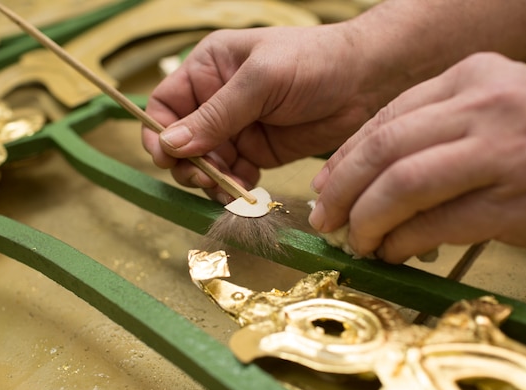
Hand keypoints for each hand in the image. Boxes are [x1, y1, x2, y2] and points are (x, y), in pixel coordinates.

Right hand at [142, 24, 378, 202]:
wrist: (366, 81)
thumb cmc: (314, 62)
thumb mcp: (261, 81)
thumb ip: (217, 114)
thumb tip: (171, 144)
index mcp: (209, 69)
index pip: (166, 104)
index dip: (159, 132)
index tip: (167, 157)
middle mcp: (217, 100)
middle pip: (182, 141)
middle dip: (188, 163)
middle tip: (206, 177)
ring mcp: (238, 129)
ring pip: (207, 163)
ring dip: (211, 180)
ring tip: (227, 189)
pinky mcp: (258, 152)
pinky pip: (233, 175)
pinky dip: (234, 187)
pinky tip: (245, 191)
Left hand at [309, 52, 525, 262]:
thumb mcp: (495, 112)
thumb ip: (436, 131)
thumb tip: (365, 176)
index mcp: (472, 77)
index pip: (386, 118)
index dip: (344, 158)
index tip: (323, 186)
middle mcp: (484, 106)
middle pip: (384, 149)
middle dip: (342, 189)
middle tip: (324, 218)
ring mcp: (503, 152)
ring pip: (403, 185)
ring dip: (367, 220)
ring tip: (356, 241)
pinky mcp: (517, 202)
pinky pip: (437, 224)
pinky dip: (402, 241)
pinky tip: (393, 251)